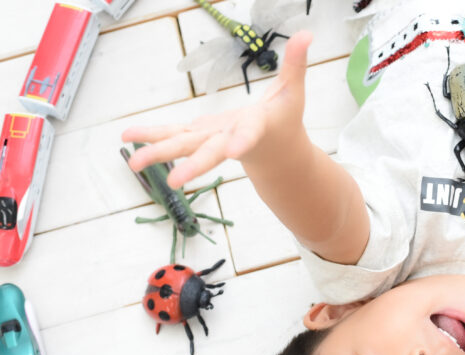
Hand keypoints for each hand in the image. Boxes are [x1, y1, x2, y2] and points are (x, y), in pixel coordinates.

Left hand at [121, 31, 313, 188]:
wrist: (278, 153)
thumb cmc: (286, 120)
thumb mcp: (294, 91)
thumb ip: (296, 64)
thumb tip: (307, 34)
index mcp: (257, 128)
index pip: (250, 135)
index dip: (242, 141)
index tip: (233, 151)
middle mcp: (231, 139)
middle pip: (210, 152)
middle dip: (193, 166)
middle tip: (175, 181)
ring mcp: (212, 141)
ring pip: (185, 148)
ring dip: (159, 153)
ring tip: (134, 162)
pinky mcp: (199, 137)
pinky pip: (174, 138)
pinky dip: (152, 137)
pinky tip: (128, 138)